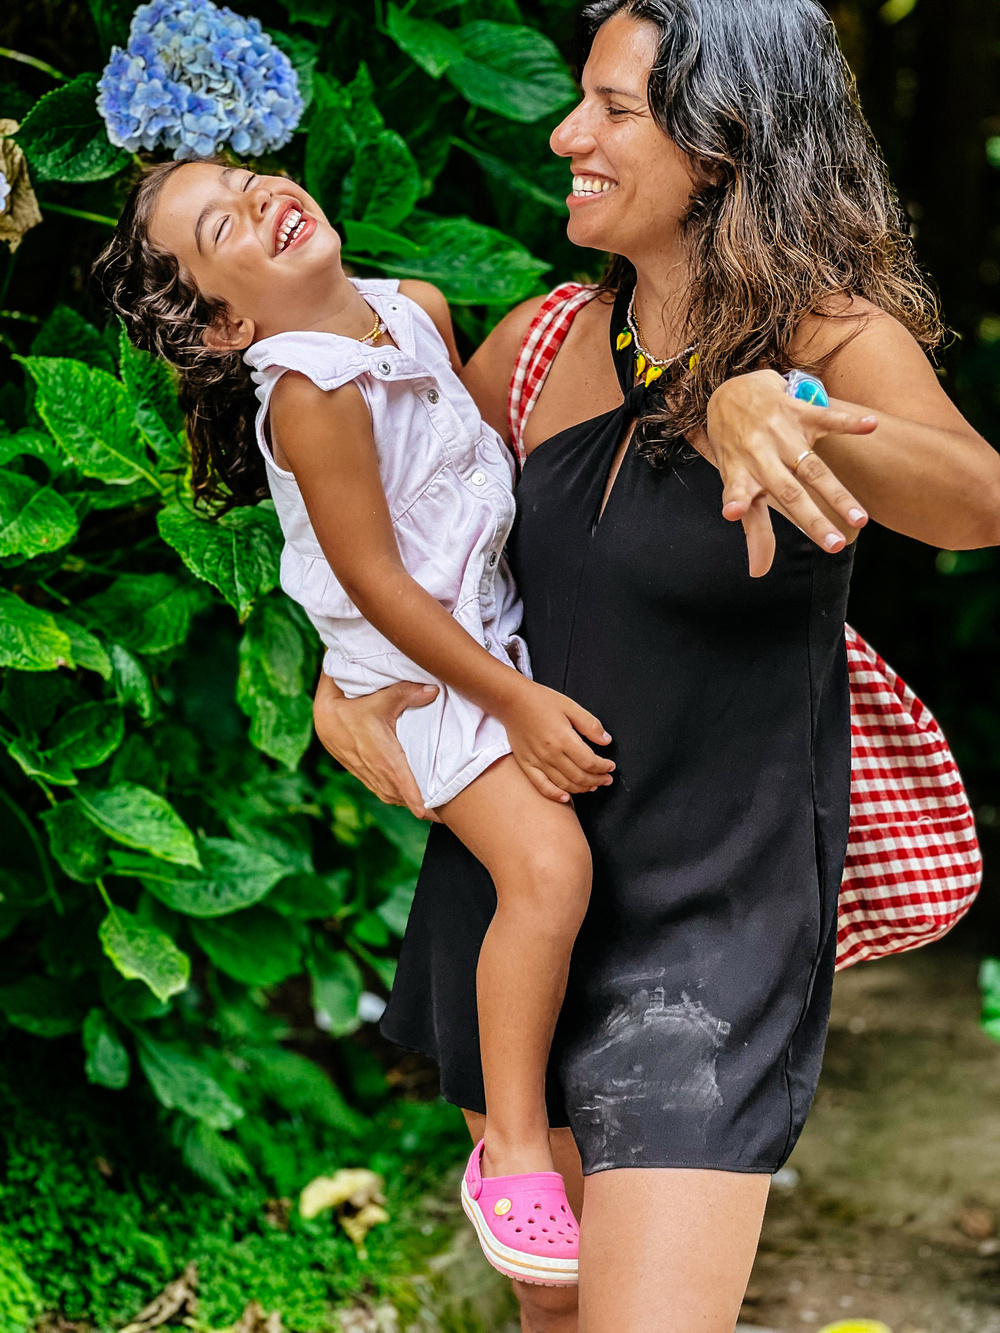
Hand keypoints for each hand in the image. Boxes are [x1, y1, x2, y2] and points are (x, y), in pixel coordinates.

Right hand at [313, 673, 441, 821]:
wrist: (325, 718)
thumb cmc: (354, 708)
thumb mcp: (383, 697)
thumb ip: (409, 693)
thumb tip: (435, 690)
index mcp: (385, 758)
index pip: (406, 788)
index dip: (419, 802)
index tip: (433, 814)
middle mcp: (377, 771)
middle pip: (403, 798)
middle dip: (423, 808)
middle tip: (446, 814)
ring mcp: (368, 775)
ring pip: (393, 797)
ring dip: (409, 803)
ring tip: (431, 810)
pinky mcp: (362, 774)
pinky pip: (383, 792)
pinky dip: (397, 797)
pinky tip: (406, 797)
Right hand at [499, 680, 614, 802]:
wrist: (511, 701)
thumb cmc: (541, 701)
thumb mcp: (571, 706)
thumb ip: (590, 725)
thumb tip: (606, 740)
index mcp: (563, 738)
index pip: (589, 762)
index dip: (603, 767)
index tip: (610, 766)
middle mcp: (551, 753)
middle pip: (579, 776)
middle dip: (597, 780)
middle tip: (606, 779)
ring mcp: (537, 761)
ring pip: (564, 784)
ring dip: (582, 788)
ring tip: (592, 785)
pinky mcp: (526, 764)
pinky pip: (542, 786)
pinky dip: (555, 795)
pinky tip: (566, 798)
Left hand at [707, 370, 877, 576]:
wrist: (731, 394)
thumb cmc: (736, 450)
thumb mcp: (737, 484)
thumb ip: (754, 528)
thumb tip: (758, 572)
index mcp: (744, 475)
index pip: (746, 498)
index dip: (739, 504)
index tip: (732, 513)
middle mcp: (761, 456)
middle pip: (791, 492)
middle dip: (812, 519)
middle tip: (836, 546)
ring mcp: (781, 434)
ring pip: (813, 466)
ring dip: (837, 492)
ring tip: (861, 519)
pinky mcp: (798, 411)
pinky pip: (826, 418)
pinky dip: (849, 422)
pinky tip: (871, 426)